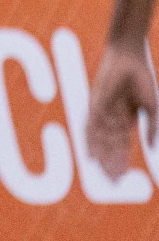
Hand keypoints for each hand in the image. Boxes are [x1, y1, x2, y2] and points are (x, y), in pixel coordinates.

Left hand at [87, 42, 158, 179]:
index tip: (123, 178)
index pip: (121, 146)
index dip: (121, 161)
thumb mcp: (151, 107)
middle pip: (110, 147)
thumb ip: (151, 127)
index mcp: (124, 119)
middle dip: (112, 164)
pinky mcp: (94, 105)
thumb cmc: (142, 79)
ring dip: (103, 158)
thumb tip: (151, 148)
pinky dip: (90, 143)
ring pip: (100, 141)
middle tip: (114, 183)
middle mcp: (110, 119)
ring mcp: (101, 113)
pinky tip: (91, 157)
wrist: (130, 57)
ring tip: (105, 174)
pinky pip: (90, 128)